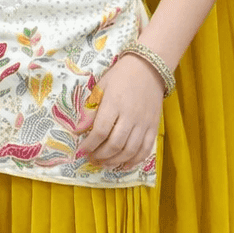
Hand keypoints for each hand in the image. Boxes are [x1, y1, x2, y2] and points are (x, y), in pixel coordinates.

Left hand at [73, 54, 162, 169]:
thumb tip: (80, 129)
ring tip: (104, 164)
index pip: (100, 131)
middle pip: (115, 144)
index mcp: (114, 104)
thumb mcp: (101, 86)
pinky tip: (124, 165)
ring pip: (130, 150)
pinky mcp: (154, 126)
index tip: (82, 150)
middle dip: (100, 156)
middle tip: (92, 159)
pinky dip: (134, 160)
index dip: (90, 145)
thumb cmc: (121, 75)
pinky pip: (145, 149)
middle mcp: (130, 116)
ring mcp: (144, 122)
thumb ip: (92, 107)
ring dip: (115, 161)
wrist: (149, 67)